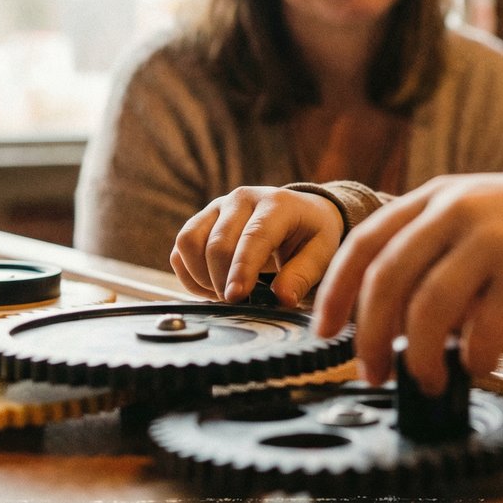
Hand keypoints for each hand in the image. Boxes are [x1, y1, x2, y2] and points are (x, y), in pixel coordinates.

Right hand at [171, 186, 343, 305]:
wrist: (300, 212)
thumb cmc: (311, 235)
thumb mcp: (321, 253)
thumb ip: (302, 275)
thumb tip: (282, 298)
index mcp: (276, 204)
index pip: (253, 237)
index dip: (241, 269)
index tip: (235, 297)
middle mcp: (242, 199)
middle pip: (217, 243)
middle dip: (220, 280)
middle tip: (236, 303)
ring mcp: (217, 207)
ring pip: (189, 242)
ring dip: (200, 276)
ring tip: (223, 293)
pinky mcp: (202, 220)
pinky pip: (181, 249)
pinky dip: (189, 274)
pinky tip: (211, 286)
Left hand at [312, 171, 502, 393]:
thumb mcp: (481, 212)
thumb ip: (434, 247)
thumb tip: (389, 318)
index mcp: (438, 196)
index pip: (365, 242)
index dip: (336, 292)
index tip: (324, 331)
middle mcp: (459, 210)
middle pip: (387, 279)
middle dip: (369, 335)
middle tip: (371, 371)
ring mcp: (493, 239)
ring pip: (427, 310)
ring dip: (419, 357)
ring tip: (426, 379)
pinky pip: (482, 331)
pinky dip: (473, 359)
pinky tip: (480, 366)